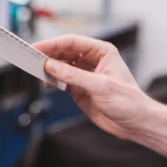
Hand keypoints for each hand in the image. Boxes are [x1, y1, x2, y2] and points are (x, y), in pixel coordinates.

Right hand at [34, 34, 153, 139]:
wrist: (135, 123)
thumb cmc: (129, 101)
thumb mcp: (99, 86)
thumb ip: (73, 76)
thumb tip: (51, 65)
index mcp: (102, 52)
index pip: (72, 43)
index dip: (53, 44)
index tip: (37, 48)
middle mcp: (92, 61)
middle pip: (64, 52)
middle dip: (48, 55)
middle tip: (32, 58)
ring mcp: (84, 75)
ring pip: (60, 65)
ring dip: (49, 68)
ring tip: (36, 70)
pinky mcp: (79, 89)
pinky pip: (60, 80)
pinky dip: (52, 81)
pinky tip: (46, 82)